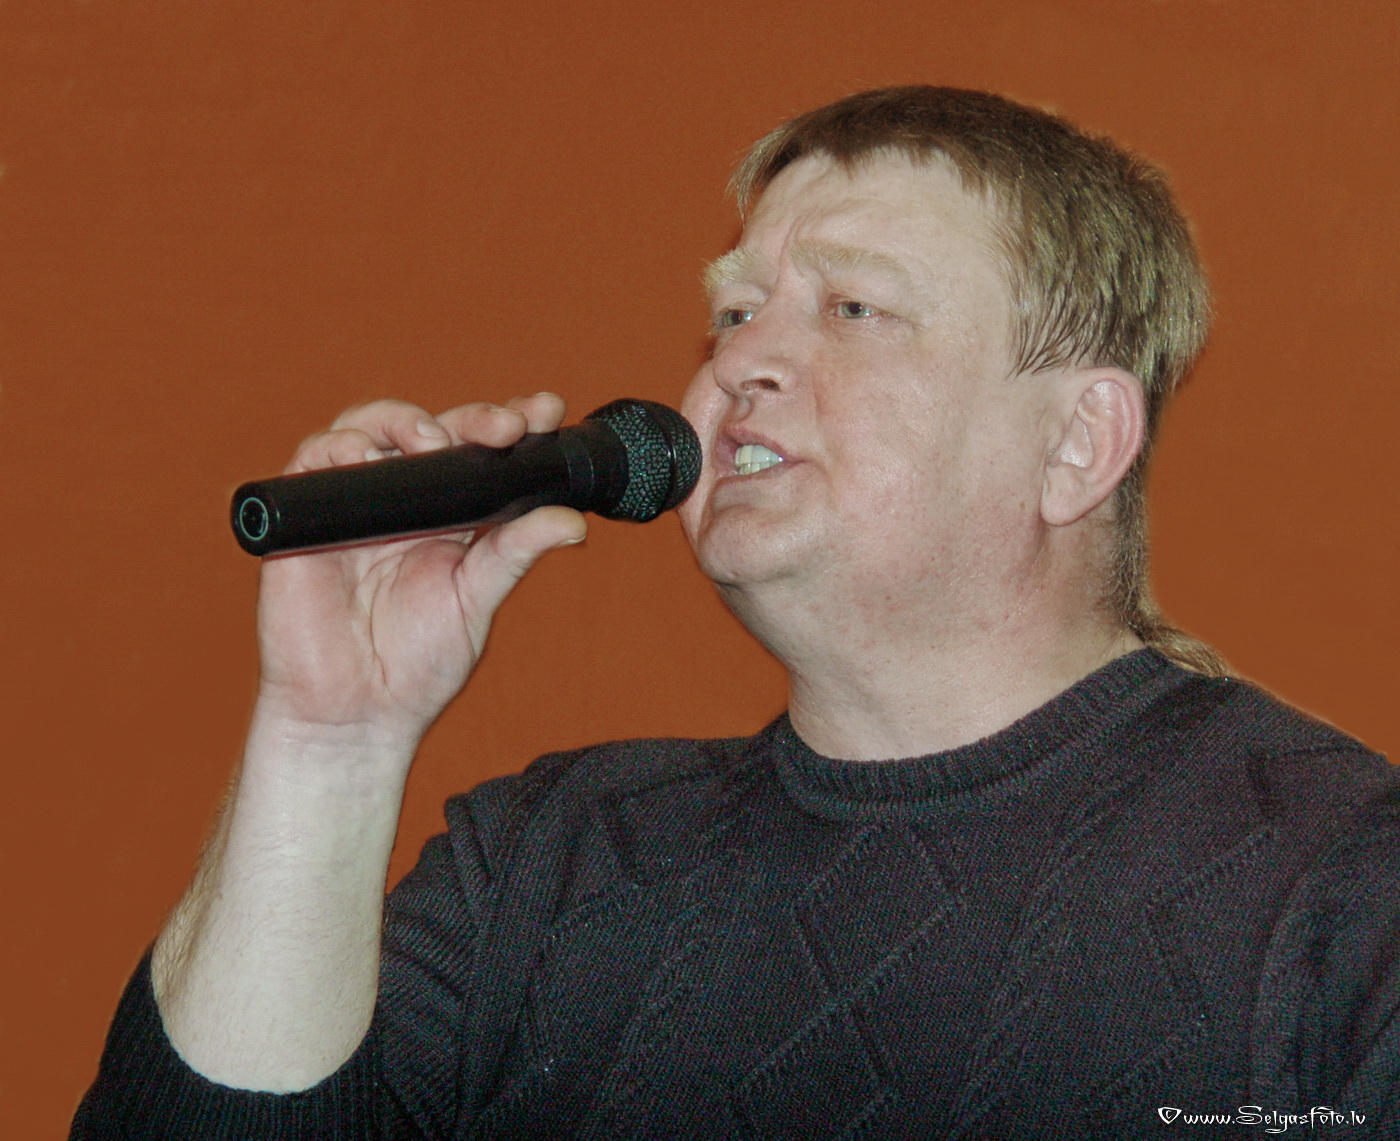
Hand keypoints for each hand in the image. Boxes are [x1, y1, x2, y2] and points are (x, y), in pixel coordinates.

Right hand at [251, 392, 585, 753]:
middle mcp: (401, 500)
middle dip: (471, 417)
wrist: (358, 715)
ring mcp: (353, 504)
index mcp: (449, 514)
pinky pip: (312, 460)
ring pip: (368, 428)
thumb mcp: (477, 600)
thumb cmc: (418, 665)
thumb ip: (516, 554)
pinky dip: (336, 447)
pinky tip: (365, 457)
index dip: (508, 422)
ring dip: (404, 420)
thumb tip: (572, 522)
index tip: (545, 412)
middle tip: (504, 429)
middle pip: (430, 429)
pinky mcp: (305, 516)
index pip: (478, 451)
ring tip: (434, 442)